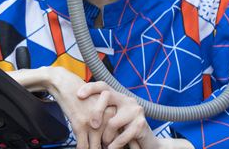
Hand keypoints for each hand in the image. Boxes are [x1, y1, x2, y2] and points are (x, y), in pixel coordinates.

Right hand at [8, 67, 115, 148]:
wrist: (65, 83)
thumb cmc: (81, 93)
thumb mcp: (99, 103)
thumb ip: (106, 118)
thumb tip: (109, 138)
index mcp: (112, 110)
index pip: (117, 134)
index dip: (112, 143)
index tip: (108, 144)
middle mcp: (105, 116)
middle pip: (107, 142)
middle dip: (104, 147)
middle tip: (99, 147)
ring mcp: (92, 121)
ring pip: (96, 147)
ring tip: (90, 148)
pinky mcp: (79, 125)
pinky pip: (83, 146)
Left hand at [78, 82, 193, 148]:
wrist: (149, 143)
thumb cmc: (127, 131)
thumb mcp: (114, 119)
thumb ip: (104, 113)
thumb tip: (81, 111)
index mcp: (119, 97)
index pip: (104, 86)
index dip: (90, 88)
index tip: (79, 95)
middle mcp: (128, 100)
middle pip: (106, 96)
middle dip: (96, 110)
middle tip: (93, 125)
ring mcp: (135, 111)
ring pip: (112, 122)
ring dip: (106, 137)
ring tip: (106, 144)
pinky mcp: (141, 124)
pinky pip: (121, 136)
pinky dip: (114, 146)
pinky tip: (112, 148)